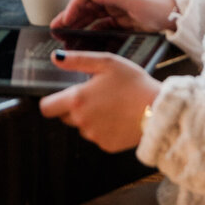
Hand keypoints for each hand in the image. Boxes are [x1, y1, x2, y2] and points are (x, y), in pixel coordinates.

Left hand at [40, 51, 159, 152]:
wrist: (158, 110)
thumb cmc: (134, 83)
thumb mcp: (106, 62)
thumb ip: (77, 60)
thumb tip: (56, 57)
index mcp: (78, 100)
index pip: (46, 108)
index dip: (50, 101)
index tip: (60, 95)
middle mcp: (82, 122)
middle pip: (64, 116)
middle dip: (73, 107)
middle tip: (94, 95)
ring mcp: (94, 136)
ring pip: (82, 126)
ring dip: (89, 118)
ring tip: (110, 105)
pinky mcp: (107, 146)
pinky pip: (97, 136)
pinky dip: (103, 128)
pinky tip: (117, 117)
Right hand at [52, 0, 175, 34]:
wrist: (180, 19)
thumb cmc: (161, 8)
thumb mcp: (137, 1)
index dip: (73, 6)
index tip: (64, 20)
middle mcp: (115, 0)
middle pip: (87, 8)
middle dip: (70, 18)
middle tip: (57, 31)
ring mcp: (119, 12)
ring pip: (93, 20)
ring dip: (78, 28)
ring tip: (66, 39)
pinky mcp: (124, 24)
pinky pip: (103, 29)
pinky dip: (92, 35)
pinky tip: (85, 43)